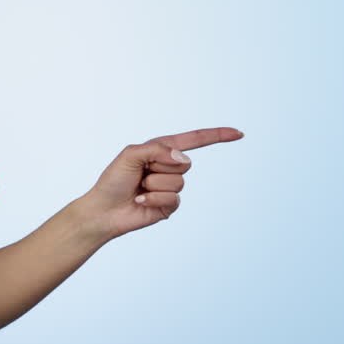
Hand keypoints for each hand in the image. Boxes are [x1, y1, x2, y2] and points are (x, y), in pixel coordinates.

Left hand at [77, 127, 244, 241]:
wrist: (104, 210)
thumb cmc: (113, 180)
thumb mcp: (131, 155)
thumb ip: (157, 150)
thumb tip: (183, 160)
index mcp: (162, 149)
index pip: (195, 140)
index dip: (218, 136)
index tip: (239, 134)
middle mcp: (170, 167)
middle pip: (185, 163)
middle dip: (159, 167)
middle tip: (141, 174)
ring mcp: (171, 187)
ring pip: (178, 183)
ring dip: (154, 186)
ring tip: (139, 189)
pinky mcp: (169, 206)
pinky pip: (172, 199)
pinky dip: (154, 200)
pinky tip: (141, 201)